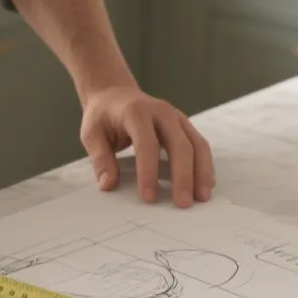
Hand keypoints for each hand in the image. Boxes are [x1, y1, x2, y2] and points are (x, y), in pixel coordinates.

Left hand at [80, 85, 214, 206]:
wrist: (115, 94)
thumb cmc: (103, 116)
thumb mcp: (91, 134)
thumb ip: (100, 159)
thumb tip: (108, 185)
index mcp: (136, 112)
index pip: (147, 144)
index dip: (148, 172)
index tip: (148, 198)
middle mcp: (161, 112)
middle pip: (179, 144)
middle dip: (183, 176)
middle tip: (184, 203)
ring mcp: (176, 117)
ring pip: (196, 144)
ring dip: (202, 172)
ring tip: (203, 197)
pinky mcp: (184, 125)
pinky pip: (200, 144)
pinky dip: (205, 164)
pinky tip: (205, 184)